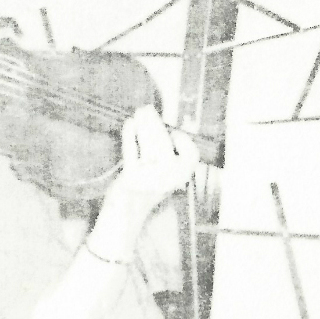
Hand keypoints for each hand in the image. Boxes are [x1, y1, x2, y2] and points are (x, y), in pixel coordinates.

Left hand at [97, 105, 196, 228]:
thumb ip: (170, 153)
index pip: (190, 155)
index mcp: (182, 177)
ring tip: (140, 113)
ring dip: (144, 125)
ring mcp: (151, 178)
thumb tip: (163, 124)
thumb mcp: (166, 171)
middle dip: (155, 123)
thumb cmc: (149, 185)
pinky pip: (132, 152)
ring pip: (149, 145)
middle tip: (147, 108)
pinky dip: (130, 136)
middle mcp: (170, 179)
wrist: (130, 209)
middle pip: (165, 144)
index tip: (174, 134)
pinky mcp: (132, 178)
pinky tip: (129, 124)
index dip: (183, 142)